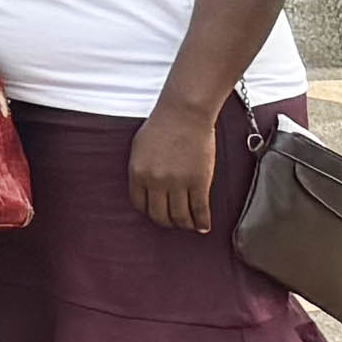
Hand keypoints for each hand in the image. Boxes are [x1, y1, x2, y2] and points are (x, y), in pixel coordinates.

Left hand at [130, 93, 224, 233]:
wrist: (185, 114)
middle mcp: (155, 181)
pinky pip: (200, 210)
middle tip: (174, 222)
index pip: (140, 204)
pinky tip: (204, 227)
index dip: (149, 211)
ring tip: (189, 225)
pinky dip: (202, 222)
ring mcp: (178, 183)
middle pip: (159, 215)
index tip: (157, 213)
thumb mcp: (139, 149)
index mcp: (137, 173)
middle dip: (167, 222)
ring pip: (180, 216)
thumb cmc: (161, 127)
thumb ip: (140, 170)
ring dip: (185, 224)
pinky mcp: (199, 182)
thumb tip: (145, 188)